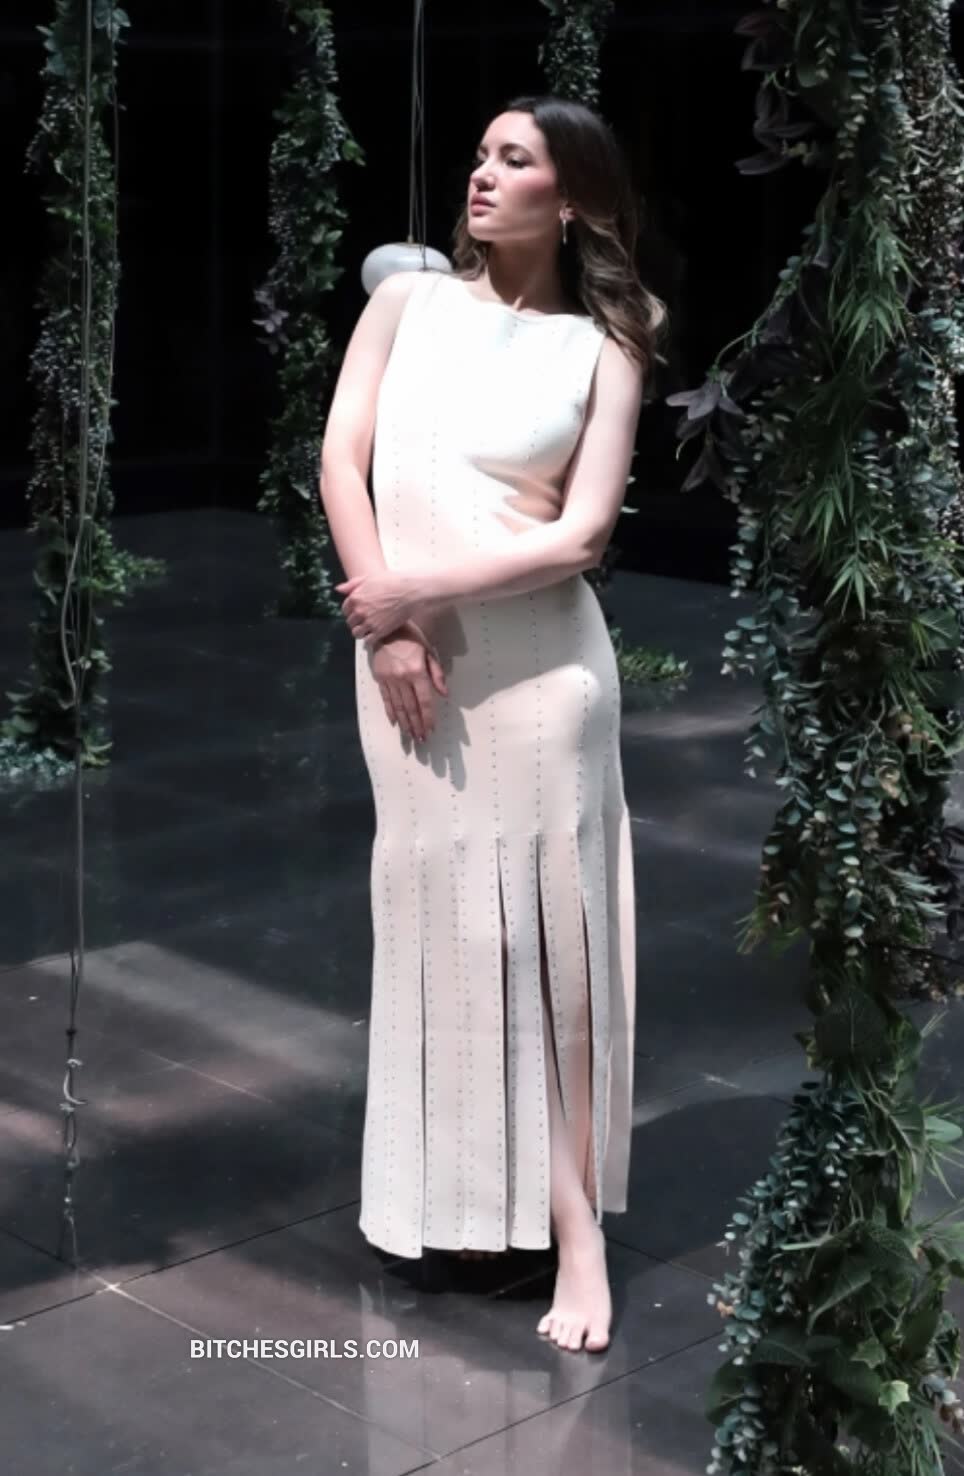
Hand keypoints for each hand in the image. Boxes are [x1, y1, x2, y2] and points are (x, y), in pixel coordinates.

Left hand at [335, 570, 422, 645]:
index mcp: (355, 598)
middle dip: (356, 622)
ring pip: (356, 633)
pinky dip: (370, 640)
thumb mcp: (369, 578)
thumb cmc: (392, 582)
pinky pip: (368, 641)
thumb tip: (339, 589)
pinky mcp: (379, 631)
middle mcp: (359, 611)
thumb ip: (352, 584)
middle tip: (364, 621)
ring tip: (368, 630)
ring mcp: (369, 622)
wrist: (409, 591)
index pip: (345, 609)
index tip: (357, 612)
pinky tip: (375, 635)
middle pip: (350, 622)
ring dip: (361, 632)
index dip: (351, 611)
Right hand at [370, 628, 447, 742]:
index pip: (424, 700)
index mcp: (417, 671)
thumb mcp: (429, 652)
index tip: (431, 729)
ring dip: (405, 723)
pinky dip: (391, 712)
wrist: (386, 629)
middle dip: (417, 725)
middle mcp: (402, 678)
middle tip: (421, 739)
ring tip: (410, 735)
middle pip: (411, 707)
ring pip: (398, 706)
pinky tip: (395, 723)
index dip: (428, 717)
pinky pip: (386, 699)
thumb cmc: (412, 638)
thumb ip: (437, 674)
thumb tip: (444, 694)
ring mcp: (389, 679)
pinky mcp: (379, 678)